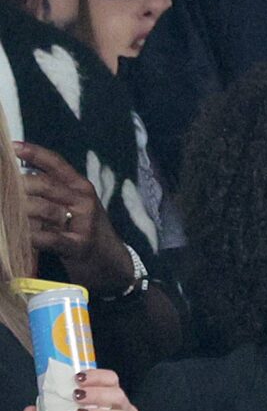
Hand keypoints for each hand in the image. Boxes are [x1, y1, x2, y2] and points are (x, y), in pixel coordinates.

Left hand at [15, 142, 130, 294]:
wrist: (111, 263)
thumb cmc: (84, 231)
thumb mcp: (75, 206)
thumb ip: (51, 192)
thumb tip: (15, 180)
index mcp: (81, 187)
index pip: (56, 163)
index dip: (34, 153)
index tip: (11, 147)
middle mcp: (83, 200)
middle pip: (44, 185)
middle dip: (16, 186)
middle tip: (0, 188)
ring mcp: (83, 222)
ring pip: (43, 209)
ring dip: (17, 211)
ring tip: (4, 212)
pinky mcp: (78, 245)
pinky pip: (48, 238)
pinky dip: (29, 236)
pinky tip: (17, 235)